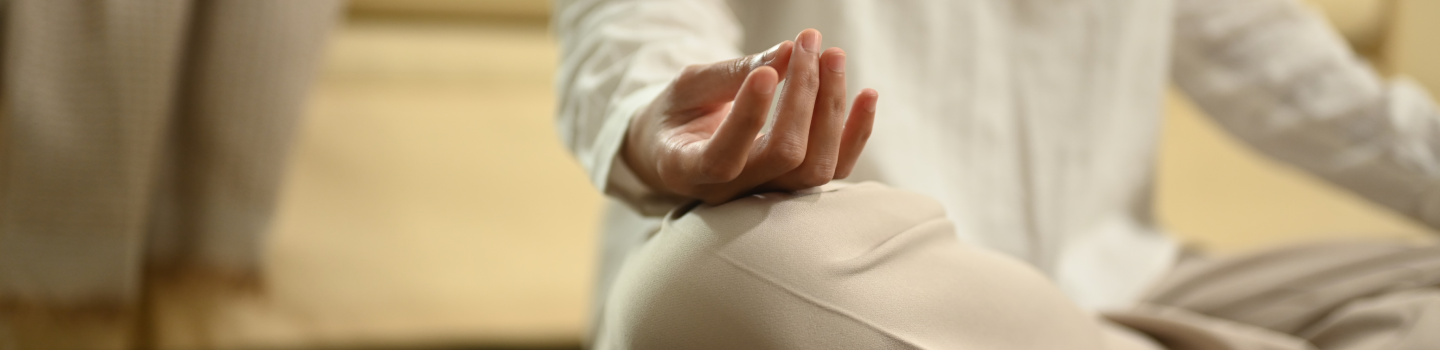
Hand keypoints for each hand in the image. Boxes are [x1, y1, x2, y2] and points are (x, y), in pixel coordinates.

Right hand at [622, 29, 879, 204]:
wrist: (677, 148)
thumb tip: (790, 52)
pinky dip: (856, 132)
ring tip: (833, 56)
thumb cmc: (676, 114)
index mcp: (687, 169)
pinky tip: (867, 94)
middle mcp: (730, 193)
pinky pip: (836, 170)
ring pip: (816, 167)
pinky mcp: (794, 186)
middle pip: (784, 155)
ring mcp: (766, 194)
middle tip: (807, 42)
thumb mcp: (688, 87)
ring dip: (832, 108)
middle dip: (803, 94)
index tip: (765, 71)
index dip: (749, 117)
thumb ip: (733, 74)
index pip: (724, 158)